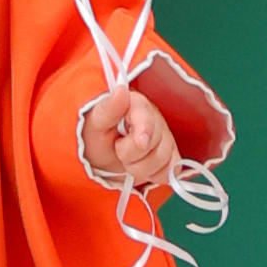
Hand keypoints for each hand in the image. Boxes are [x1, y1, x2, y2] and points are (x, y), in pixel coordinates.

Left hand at [79, 86, 179, 201]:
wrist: (101, 158)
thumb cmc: (97, 137)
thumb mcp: (95, 123)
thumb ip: (108, 109)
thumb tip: (121, 91)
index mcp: (136, 104)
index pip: (148, 117)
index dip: (145, 131)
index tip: (140, 143)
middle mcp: (155, 119)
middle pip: (156, 144)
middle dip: (132, 155)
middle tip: (117, 151)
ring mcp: (166, 138)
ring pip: (164, 160)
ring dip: (140, 168)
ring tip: (126, 160)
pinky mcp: (171, 156)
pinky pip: (172, 171)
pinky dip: (154, 175)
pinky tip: (142, 167)